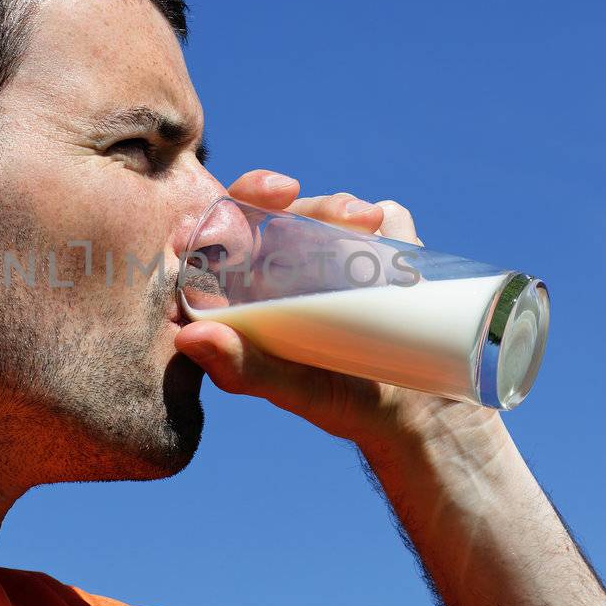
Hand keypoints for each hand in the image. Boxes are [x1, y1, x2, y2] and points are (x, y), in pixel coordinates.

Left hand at [174, 170, 507, 460]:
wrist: (416, 409)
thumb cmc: (341, 402)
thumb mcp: (293, 389)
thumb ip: (241, 369)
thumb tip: (189, 337)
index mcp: (244, 293)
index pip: (221, 233)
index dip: (233, 203)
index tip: (265, 196)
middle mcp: (283, 267)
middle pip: (277, 211)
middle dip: (299, 201)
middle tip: (325, 208)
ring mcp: (332, 255)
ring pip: (323, 208)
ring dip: (342, 207)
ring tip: (370, 223)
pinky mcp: (377, 250)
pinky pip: (374, 216)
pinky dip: (382, 217)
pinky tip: (385, 228)